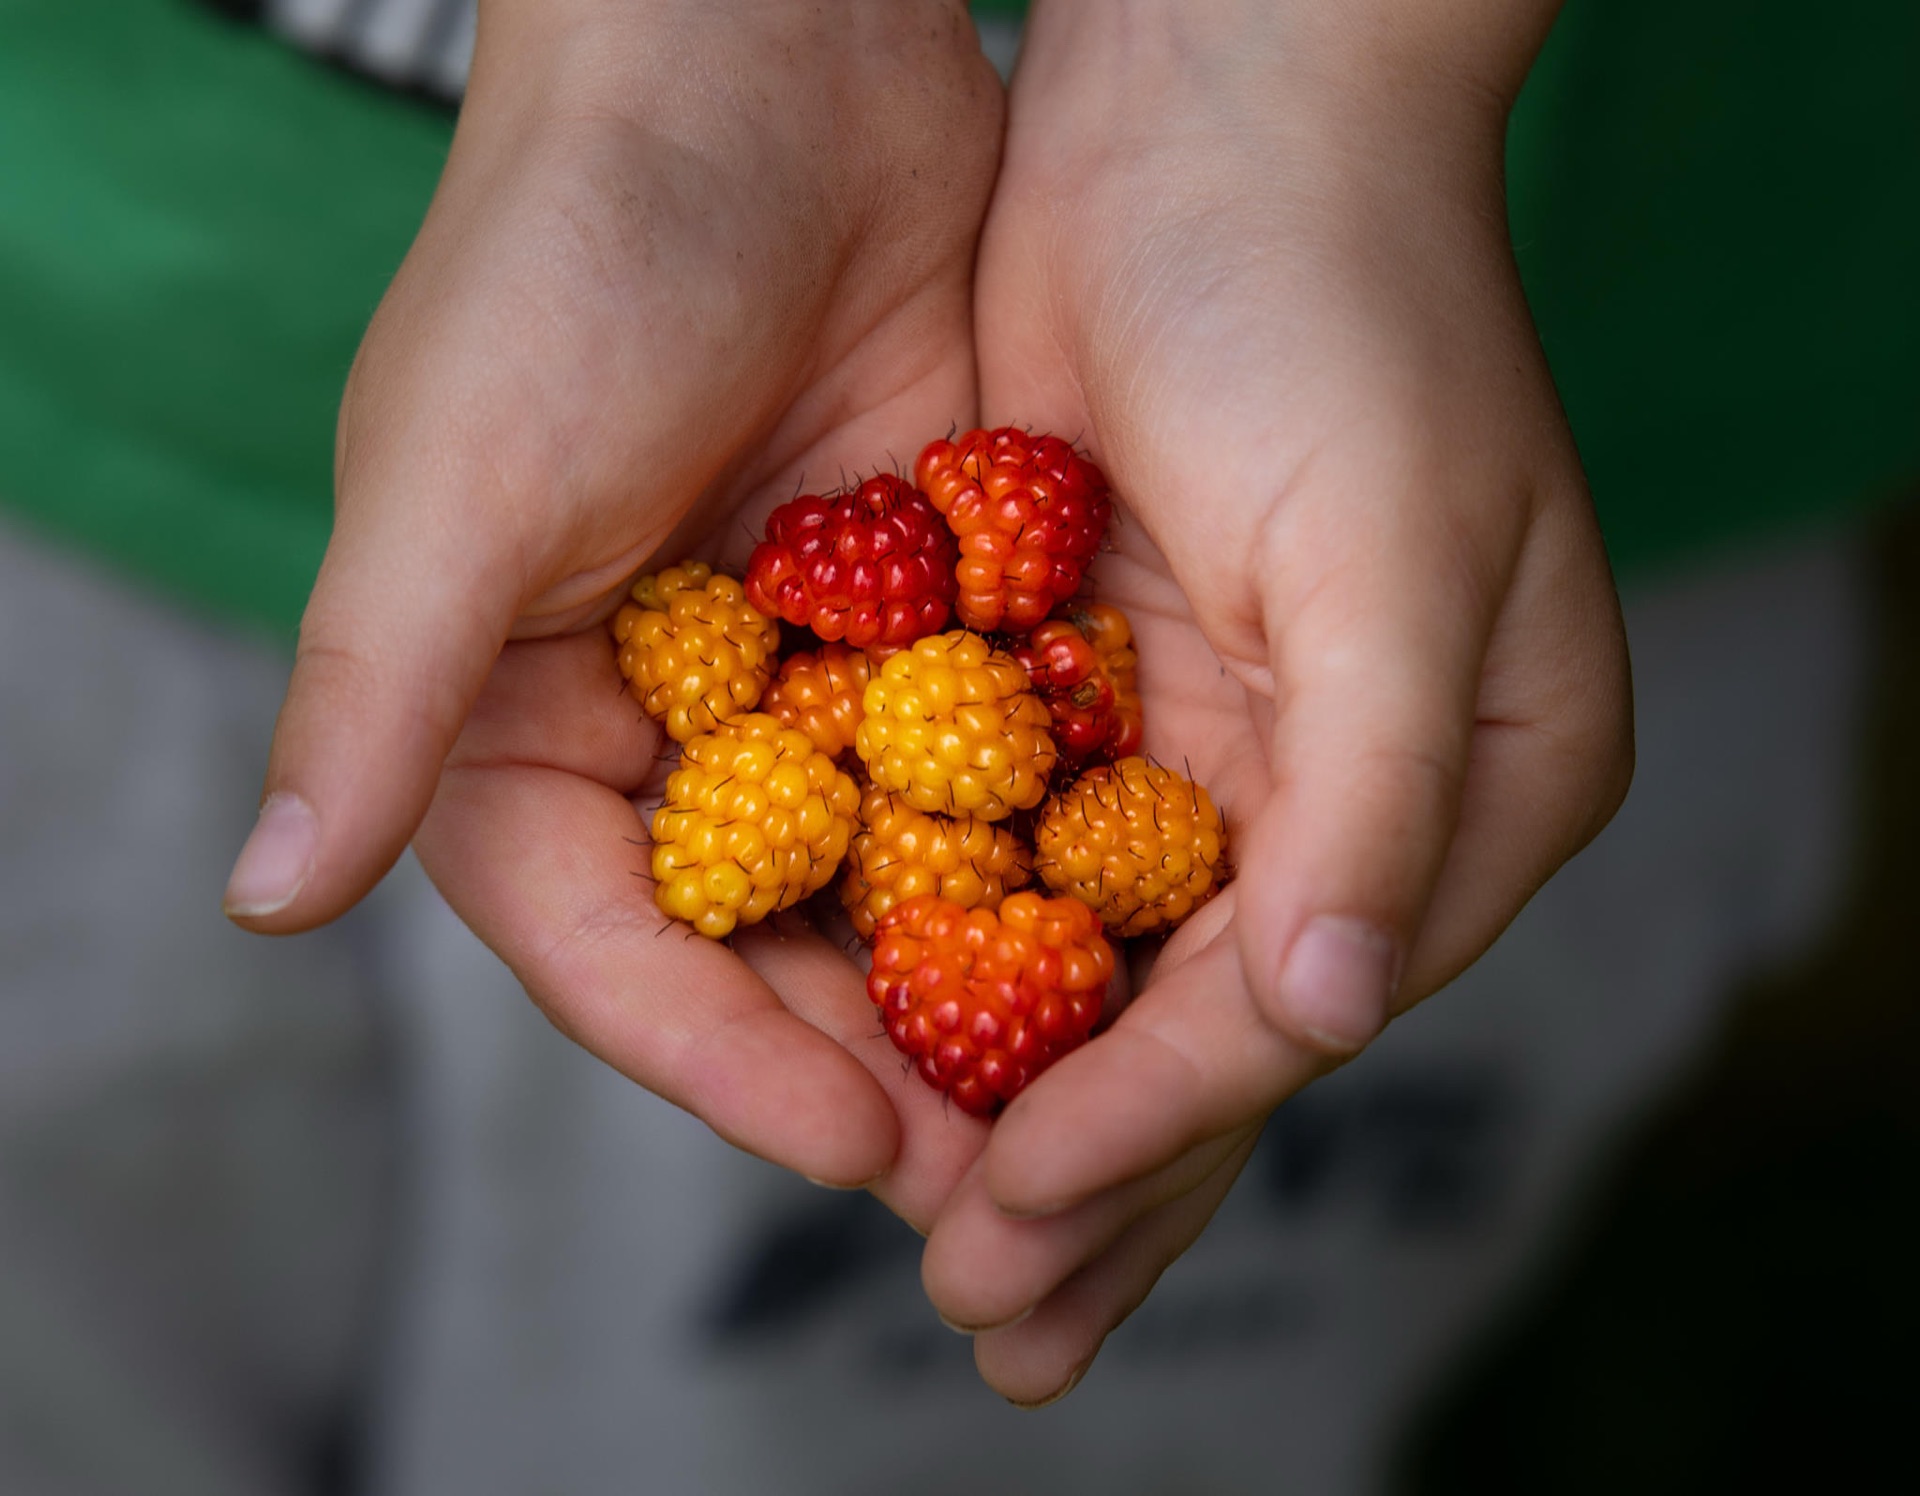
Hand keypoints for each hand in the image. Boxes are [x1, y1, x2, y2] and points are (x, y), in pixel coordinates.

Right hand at [224, 0, 1005, 1183]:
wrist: (762, 58)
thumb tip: (263, 897)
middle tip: (1003, 1176)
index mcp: (522, 720)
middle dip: (874, 1061)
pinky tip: (1138, 922)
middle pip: (767, 944)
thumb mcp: (462, 480)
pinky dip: (1050, 841)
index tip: (856, 1151)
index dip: (722, 1065)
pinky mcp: (924, 615)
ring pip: (894, 876)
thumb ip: (379, 692)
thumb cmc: (575, 249)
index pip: (614, 946)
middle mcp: (666, 723)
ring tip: (1091, 1093)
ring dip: (980, 985)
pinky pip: (989, 761)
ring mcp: (807, 677)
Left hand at [916, 0, 1632, 1401]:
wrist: (1221, 113)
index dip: (1144, 1123)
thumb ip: (1378, 794)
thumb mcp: (1393, 550)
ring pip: (1105, 968)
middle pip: (1204, 1024)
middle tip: (986, 1322)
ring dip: (1019, 1101)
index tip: (1003, 1224)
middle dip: (1089, 1174)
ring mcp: (1224, 742)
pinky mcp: (1107, 681)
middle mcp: (1353, 787)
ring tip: (947, 1250)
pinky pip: (1031, 859)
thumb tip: (1339, 1009)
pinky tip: (891, 1052)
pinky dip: (965, 958)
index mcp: (1472, 782)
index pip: (1283, 1000)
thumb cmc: (1340, 305)